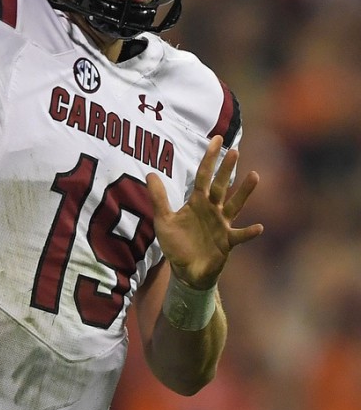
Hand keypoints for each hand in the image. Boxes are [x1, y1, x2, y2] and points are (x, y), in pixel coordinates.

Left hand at [146, 136, 262, 289]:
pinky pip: (239, 235)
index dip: (209, 158)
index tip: (216, 139)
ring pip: (235, 205)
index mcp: (197, 202)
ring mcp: (222, 225)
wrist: (185, 270)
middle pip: (221, 186)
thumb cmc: (176, 244)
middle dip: (226, 169)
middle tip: (234, 150)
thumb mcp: (163, 220)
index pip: (203, 176)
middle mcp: (213, 209)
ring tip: (254, 176)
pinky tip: (258, 227)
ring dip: (244, 192)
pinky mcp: (227, 242)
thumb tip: (149, 173)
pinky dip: (249, 232)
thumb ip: (158, 198)